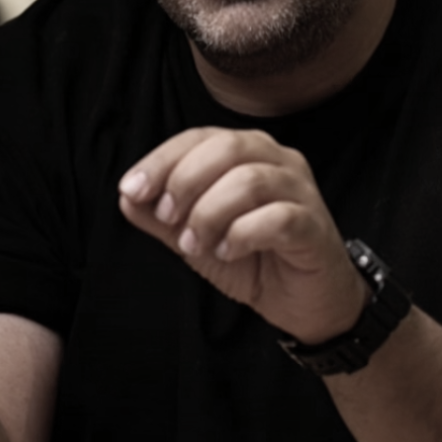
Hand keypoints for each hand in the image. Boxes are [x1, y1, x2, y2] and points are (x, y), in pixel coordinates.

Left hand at [118, 127, 367, 342]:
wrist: (307, 303)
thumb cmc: (255, 260)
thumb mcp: (196, 239)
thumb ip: (162, 218)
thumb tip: (126, 198)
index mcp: (248, 153)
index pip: (200, 138)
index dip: (162, 159)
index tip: (132, 189)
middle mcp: (277, 161)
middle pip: (228, 148)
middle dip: (186, 180)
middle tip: (167, 217)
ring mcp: (300, 191)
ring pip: (250, 180)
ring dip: (210, 213)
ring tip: (195, 245)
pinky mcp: (314, 226)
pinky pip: (278, 217)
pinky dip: (243, 233)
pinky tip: (227, 252)